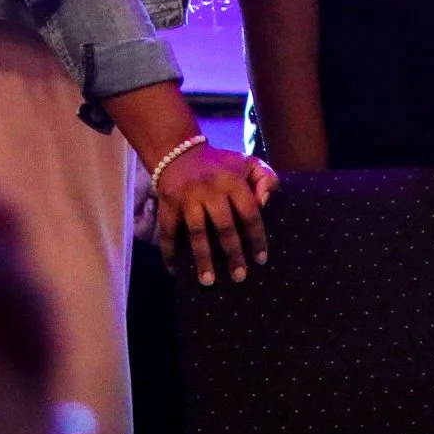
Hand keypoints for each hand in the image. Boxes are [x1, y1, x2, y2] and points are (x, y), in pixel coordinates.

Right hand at [156, 144, 279, 285]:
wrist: (179, 152)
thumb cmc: (221, 165)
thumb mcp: (248, 163)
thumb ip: (266, 179)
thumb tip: (265, 203)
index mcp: (233, 180)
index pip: (249, 213)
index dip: (256, 238)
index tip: (261, 260)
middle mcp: (210, 189)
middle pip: (224, 227)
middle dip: (233, 254)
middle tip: (239, 277)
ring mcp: (187, 197)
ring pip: (197, 233)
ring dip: (202, 259)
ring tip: (208, 281)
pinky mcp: (167, 204)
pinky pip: (168, 232)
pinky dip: (169, 252)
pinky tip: (174, 270)